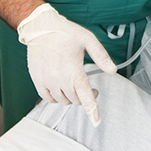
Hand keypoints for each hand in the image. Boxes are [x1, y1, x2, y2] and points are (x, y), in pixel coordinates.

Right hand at [18, 4, 116, 126]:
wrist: (40, 27)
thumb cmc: (65, 32)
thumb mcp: (88, 40)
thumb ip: (101, 56)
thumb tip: (113, 70)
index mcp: (74, 71)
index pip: (85, 97)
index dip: (92, 111)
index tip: (96, 122)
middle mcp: (59, 79)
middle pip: (75, 101)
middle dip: (84, 97)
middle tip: (89, 88)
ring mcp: (47, 81)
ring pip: (62, 101)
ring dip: (71, 98)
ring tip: (73, 85)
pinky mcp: (37, 80)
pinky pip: (48, 99)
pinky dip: (56, 98)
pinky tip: (60, 89)